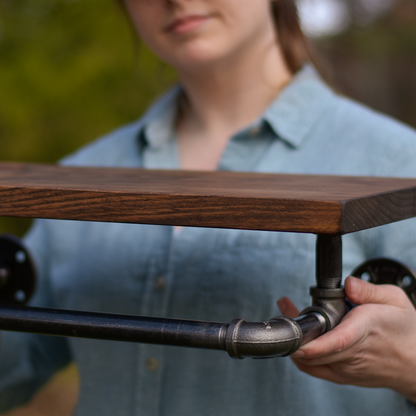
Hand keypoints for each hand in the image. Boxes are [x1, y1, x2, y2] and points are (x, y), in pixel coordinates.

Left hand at [277, 276, 415, 402]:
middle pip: (316, 348)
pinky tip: (298, 335)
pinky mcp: (341, 376)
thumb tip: (348, 284)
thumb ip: (369, 290)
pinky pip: (313, 368)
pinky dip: (299, 353)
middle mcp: (354, 353)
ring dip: (295, 337)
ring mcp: (346, 368)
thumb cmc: (405, 330)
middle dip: (295, 327)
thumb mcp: (394, 299)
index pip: (339, 340)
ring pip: (310, 358)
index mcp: (366, 330)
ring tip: (290, 312)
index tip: (297, 334)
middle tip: (286, 304)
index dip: (315, 341)